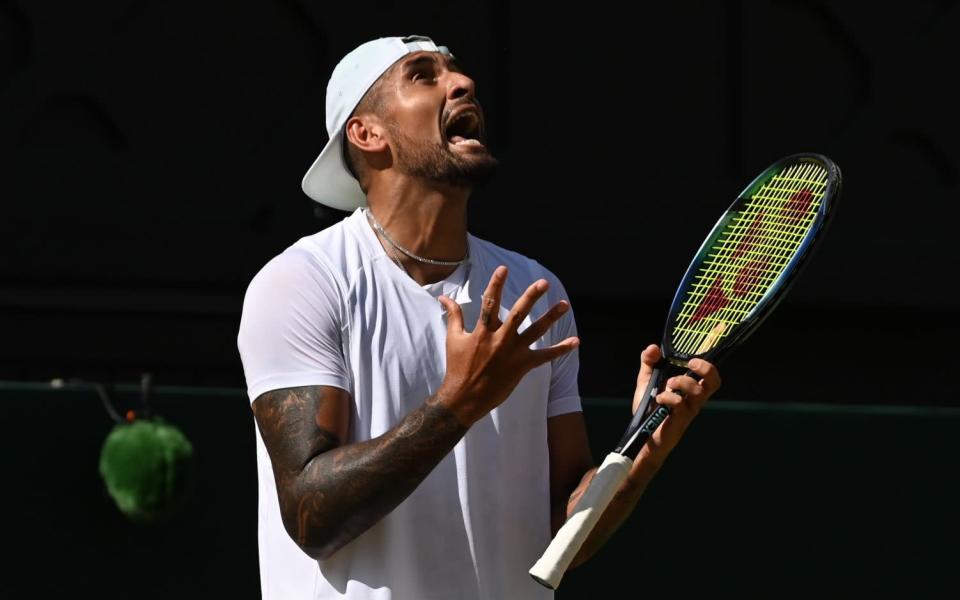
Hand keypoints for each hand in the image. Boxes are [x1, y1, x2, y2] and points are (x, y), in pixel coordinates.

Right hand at [436, 265, 579, 425]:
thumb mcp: (454, 339)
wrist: (465, 397)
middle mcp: (500, 339)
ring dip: (551, 317)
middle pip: (518, 313)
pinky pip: (545, 356)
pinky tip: (575, 341)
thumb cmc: (458, 367)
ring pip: (535, 331)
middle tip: (544, 283)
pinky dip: (561, 349)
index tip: (503, 269)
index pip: (489, 303)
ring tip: (564, 304)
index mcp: (483, 331)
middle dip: (531, 297)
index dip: (496, 284)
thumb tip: (444, 297)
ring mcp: (513, 353)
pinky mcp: (523, 366)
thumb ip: (454, 316)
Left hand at [631, 344, 721, 469]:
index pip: (708, 374)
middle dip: (706, 369)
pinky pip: (680, 405)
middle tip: (691, 363)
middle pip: (714, 382)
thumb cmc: (649, 409)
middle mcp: (693, 398)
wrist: (642, 434)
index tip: (697, 352)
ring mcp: (688, 409)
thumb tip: (653, 347)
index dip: (709, 362)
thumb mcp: (646, 381)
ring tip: (668, 384)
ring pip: (698, 392)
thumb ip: (649, 363)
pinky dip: (669, 397)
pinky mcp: (679, 420)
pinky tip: (659, 399)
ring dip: (683, 382)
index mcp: (689, 388)